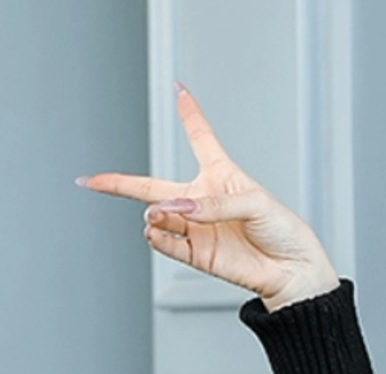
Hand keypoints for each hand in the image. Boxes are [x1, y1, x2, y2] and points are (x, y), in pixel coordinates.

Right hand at [78, 85, 338, 310]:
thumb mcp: (255, 204)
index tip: (180, 89)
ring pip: (158, 216)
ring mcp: (197, 228)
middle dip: (119, 184)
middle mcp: (203, 201)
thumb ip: (215, 203)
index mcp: (221, 177)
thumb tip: (177, 210)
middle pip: (152, 187)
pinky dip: (157, 237)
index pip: (200, 138)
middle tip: (92, 181)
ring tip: (157, 214)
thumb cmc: (283, 231)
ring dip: (153, 213)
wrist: (294, 272)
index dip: (190, 114)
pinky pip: (167, 244)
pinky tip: (154, 231)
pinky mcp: (198, 254)